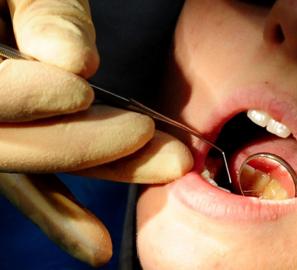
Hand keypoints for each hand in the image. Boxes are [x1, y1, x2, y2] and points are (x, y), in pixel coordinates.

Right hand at [0, 0, 192, 265]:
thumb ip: (42, 11)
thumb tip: (72, 63)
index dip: (24, 99)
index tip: (81, 92)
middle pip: (8, 146)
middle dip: (85, 147)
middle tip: (156, 141)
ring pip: (31, 167)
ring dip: (103, 173)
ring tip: (168, 169)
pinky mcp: (13, 143)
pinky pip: (29, 183)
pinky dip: (60, 212)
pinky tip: (95, 246)